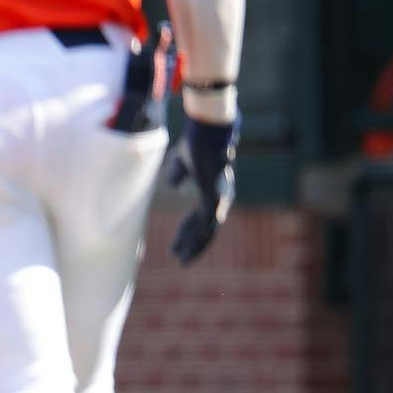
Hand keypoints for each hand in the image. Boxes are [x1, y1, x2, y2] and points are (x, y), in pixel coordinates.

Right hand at [163, 116, 237, 264]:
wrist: (208, 131)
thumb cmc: (196, 141)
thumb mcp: (182, 162)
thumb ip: (179, 174)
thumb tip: (173, 186)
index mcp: (212, 190)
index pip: (200, 218)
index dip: (187, 232)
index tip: (175, 245)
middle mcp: (219, 198)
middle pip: (206, 229)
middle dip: (191, 245)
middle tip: (180, 260)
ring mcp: (219, 199)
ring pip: (207, 232)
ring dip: (194, 247)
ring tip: (182, 261)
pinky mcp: (214, 198)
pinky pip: (206, 225)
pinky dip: (196, 238)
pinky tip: (187, 249)